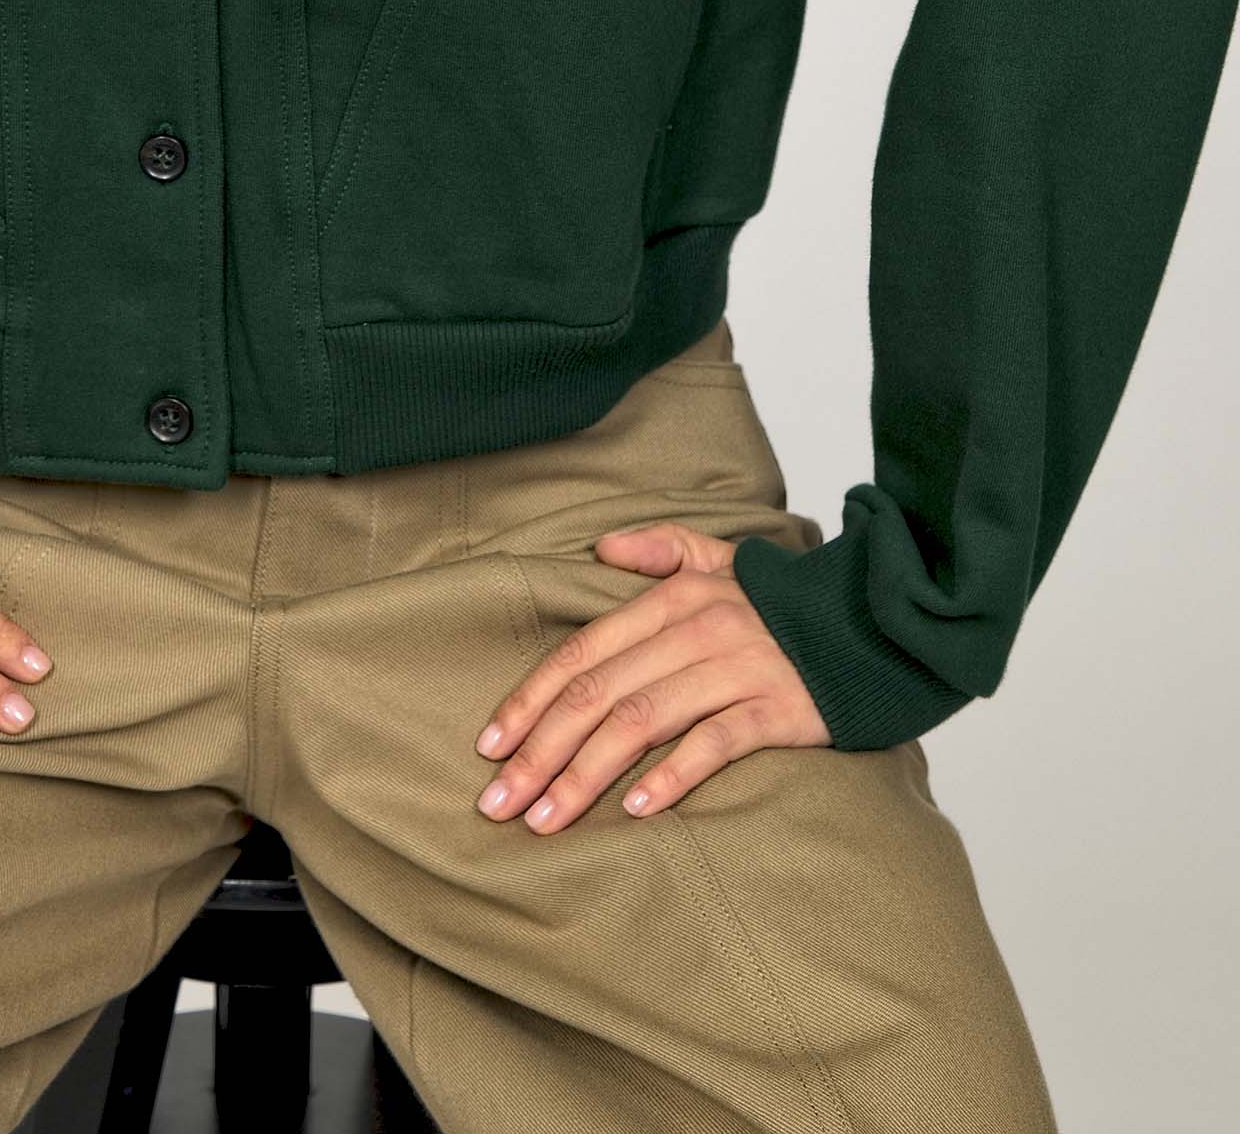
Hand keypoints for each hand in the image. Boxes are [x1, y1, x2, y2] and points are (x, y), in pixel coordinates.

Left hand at [472, 520, 827, 829]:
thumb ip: (661, 547)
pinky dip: (671, 775)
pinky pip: (714, 742)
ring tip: (546, 819)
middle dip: (540, 751)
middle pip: (599, 694)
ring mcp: (737, 668)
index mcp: (673, 598)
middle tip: (498, 802)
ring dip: (585, 775)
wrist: (876, 625)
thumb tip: (602, 546)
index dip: (531, 698)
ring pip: (642, 721)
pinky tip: (635, 809)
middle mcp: (696, 629)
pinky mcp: (778, 709)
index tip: (489, 746)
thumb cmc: (786, 605)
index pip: (583, 653)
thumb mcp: (722, 560)